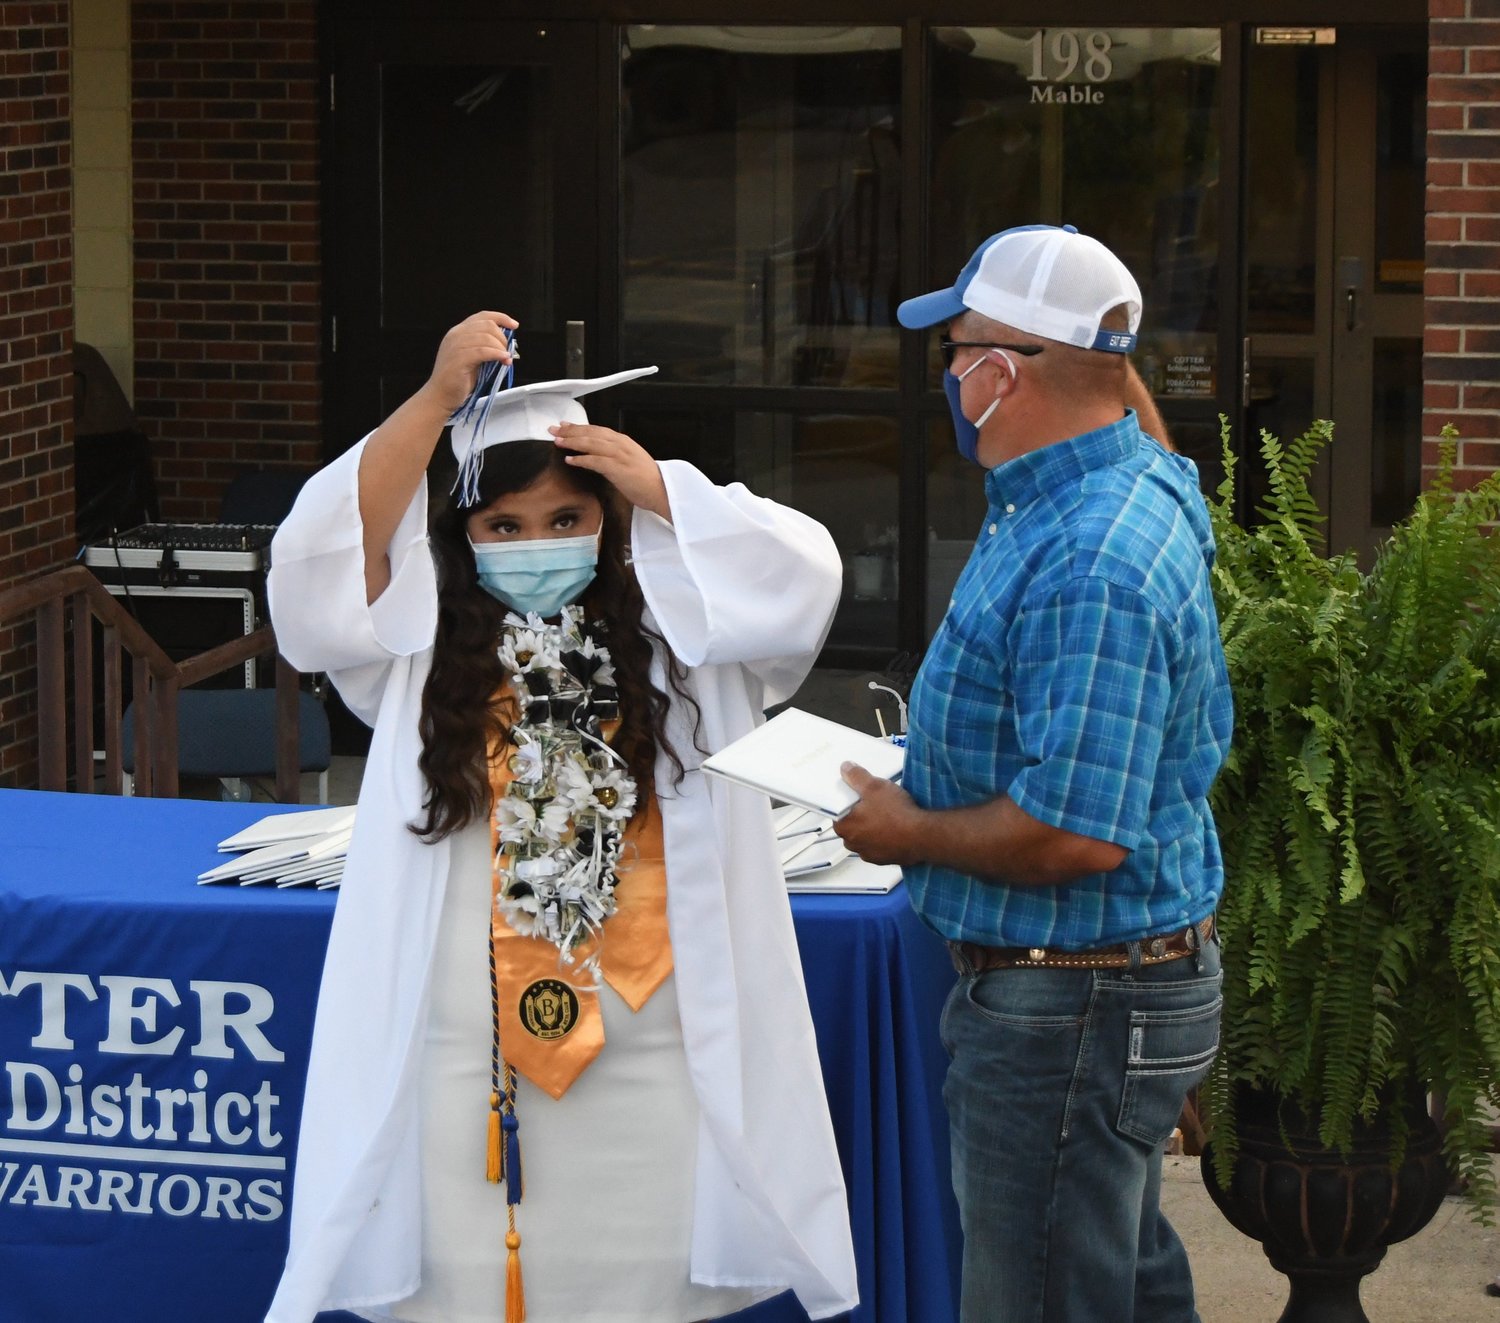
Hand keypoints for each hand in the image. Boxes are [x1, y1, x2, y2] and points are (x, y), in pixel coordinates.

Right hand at [418, 311, 518, 416]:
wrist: (440, 396)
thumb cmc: (458, 380)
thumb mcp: (473, 357)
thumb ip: (484, 346)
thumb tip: (505, 344)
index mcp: (458, 332)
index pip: (482, 316)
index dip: (501, 318)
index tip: (513, 325)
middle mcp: (455, 335)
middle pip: (487, 325)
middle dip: (502, 337)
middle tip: (507, 351)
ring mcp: (455, 346)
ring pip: (486, 337)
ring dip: (501, 348)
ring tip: (506, 359)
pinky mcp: (458, 359)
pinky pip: (482, 351)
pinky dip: (496, 354)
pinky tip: (503, 359)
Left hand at [550, 423, 671, 521]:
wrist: (663, 490)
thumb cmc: (646, 480)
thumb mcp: (630, 460)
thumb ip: (614, 454)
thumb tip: (596, 454)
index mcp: (623, 441)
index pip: (596, 430)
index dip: (578, 427)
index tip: (564, 426)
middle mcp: (621, 444)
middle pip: (591, 433)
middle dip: (571, 431)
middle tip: (554, 430)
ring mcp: (620, 455)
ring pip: (591, 443)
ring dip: (572, 442)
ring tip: (558, 442)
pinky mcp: (618, 468)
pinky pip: (595, 461)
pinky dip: (581, 459)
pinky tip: (570, 460)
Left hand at [832, 763, 928, 866]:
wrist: (922, 836)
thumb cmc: (897, 815)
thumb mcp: (874, 786)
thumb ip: (856, 776)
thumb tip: (847, 769)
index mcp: (845, 827)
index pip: (837, 814)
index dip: (848, 803)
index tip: (857, 798)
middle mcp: (854, 844)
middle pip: (852, 826)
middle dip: (861, 815)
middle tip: (875, 803)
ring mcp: (870, 854)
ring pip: (867, 837)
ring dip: (874, 828)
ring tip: (889, 815)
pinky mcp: (885, 859)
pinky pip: (881, 846)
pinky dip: (886, 838)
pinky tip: (897, 827)